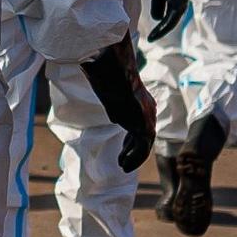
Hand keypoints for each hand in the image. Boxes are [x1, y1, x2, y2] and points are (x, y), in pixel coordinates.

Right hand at [80, 38, 157, 170]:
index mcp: (141, 100)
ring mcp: (148, 119)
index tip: (124, 144)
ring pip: (144, 144)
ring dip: (133, 156)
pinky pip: (142, 149)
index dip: (131, 134)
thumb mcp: (104, 81)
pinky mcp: (146, 127)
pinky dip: (134, 158)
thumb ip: (103, 84)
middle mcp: (148, 110)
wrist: (116, 76)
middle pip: (142, 134)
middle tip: (122, 158)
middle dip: (131, 147)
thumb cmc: (108, 74)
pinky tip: (124, 164)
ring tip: (122, 165)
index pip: (138, 120)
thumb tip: (88, 70)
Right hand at [144, 0, 191, 41]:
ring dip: (162, 29)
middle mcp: (181, 5)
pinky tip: (160, 23)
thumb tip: (157, 20)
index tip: (150, 38)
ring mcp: (182, 1)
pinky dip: (166, 19)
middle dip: (161, 32)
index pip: (169, 22)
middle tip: (150, 39)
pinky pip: (173, 11)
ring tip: (152, 36)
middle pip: (171, 23)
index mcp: (177, 6)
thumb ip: (158, 6)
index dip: (160, 30)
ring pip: (172, 19)